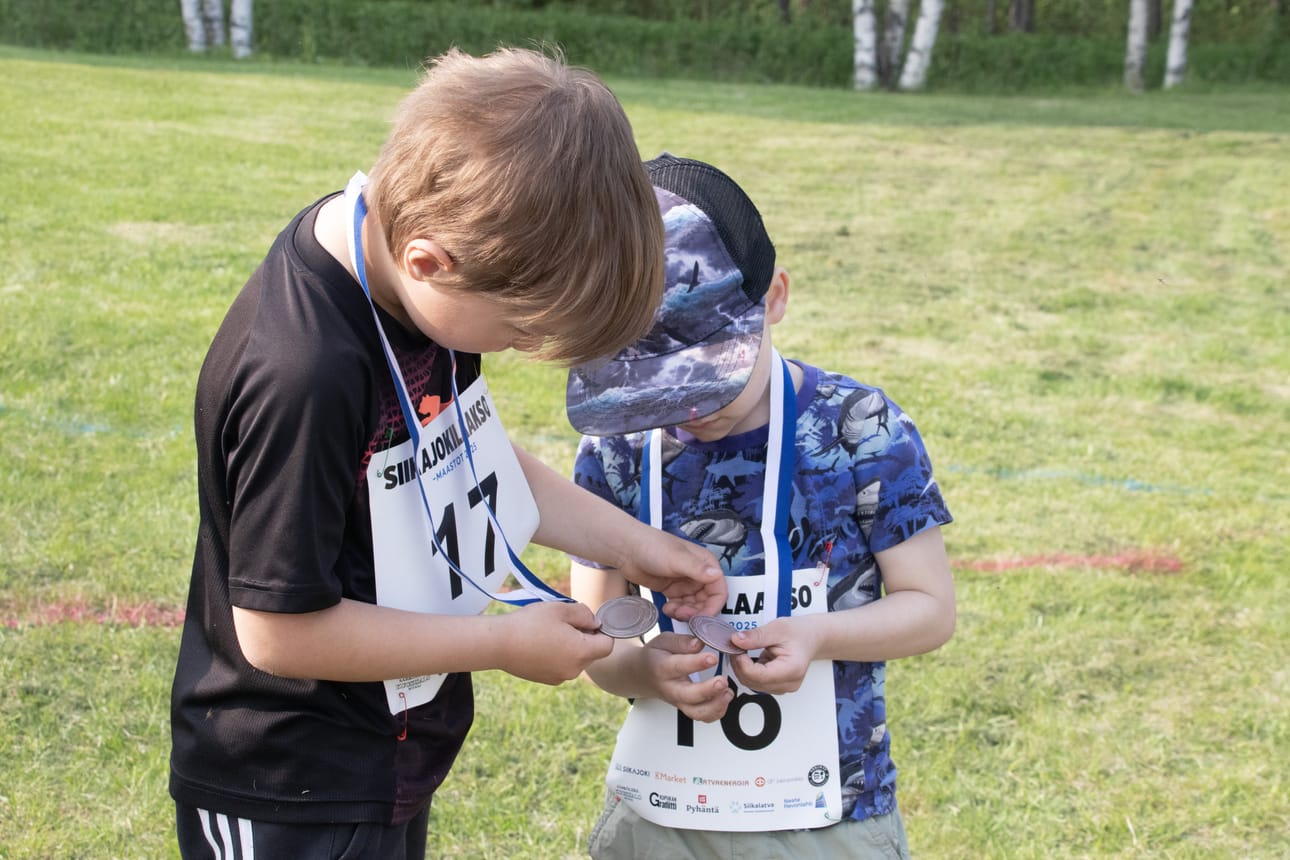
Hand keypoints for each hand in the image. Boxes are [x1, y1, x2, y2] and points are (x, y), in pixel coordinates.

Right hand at [494, 601, 612, 685]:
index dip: (602, 630)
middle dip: (585, 637)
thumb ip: (585, 614)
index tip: (586, 621)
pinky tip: (541, 644)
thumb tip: (596, 623)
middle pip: (592, 653)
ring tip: (550, 632)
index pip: (607, 645)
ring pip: (577, 659)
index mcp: (581, 652)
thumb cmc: (530, 623)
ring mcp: (560, 677)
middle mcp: (574, 670)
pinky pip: (563, 666)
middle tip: (564, 623)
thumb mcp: (561, 609)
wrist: (499, 644)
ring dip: (571, 646)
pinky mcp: (547, 680)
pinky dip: (559, 655)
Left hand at [615, 527, 725, 620]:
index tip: (702, 618)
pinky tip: (666, 608)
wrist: (627, 549)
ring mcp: (685, 582)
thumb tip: (715, 575)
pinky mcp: (672, 589)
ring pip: (694, 606)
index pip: (719, 590)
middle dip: (697, 612)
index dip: (713, 607)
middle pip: (707, 601)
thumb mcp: (676, 558)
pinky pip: (681, 606)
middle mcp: (698, 574)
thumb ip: (697, 568)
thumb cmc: (651, 546)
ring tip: (671, 610)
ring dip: (686, 613)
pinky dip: (676, 611)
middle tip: (682, 614)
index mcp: (705, 564)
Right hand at [639, 633, 732, 721]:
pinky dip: (716, 712)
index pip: (679, 667)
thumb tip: (698, 643)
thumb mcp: (662, 641)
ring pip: (695, 712)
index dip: (696, 663)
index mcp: (662, 668)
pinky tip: (725, 698)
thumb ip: (680, 642)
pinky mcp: (686, 707)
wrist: (640, 675)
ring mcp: (678, 701)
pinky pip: (701, 717)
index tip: (712, 657)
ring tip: (727, 692)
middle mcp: (670, 688)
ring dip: (715, 705)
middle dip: (707, 690)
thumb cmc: (654, 656)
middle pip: (688, 696)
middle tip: (722, 681)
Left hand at [728, 616, 820, 694]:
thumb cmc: (800, 633)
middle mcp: (788, 683)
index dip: (742, 663)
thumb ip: (756, 636)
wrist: (811, 637)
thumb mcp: (777, 628)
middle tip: (734, 646)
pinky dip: (747, 670)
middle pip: (753, 682)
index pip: (759, 676)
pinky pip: (755, 682)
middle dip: (739, 665)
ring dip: (741, 668)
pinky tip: (747, 657)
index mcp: (792, 670)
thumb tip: (736, 640)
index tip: (736, 648)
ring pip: (751, 684)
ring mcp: (782, 687)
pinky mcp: (776, 686)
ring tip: (741, 650)